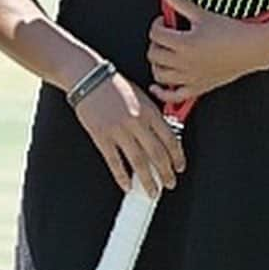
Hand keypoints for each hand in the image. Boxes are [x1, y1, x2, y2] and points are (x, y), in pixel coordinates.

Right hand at [73, 71, 185, 196]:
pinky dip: (121, 176)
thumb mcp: (141, 95)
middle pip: (157, 154)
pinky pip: (114, 161)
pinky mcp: (101, 136)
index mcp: (149, 111)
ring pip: (138, 162)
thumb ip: (152, 115)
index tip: (179, 167)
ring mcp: (119, 130)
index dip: (177, 157)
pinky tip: (127, 186)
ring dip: (148, 180)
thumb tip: (163, 136)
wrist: (89, 77)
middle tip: (169, 183)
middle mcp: (137, 122)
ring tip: (153, 191)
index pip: (170, 139)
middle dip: (165, 173)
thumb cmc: (114, 85)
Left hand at [147, 0, 268, 105]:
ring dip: (156, 64)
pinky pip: (174, 96)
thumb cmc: (232, 32)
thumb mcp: (202, 14)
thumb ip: (179, 2)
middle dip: (155, 43)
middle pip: (153, 54)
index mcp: (185, 44)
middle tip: (164, 36)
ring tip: (163, 54)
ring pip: (159, 75)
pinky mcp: (198, 87)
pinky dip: (162, 93)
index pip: (155, 34)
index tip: (164, 21)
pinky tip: (156, 86)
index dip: (157, 24)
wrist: (253, 48)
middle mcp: (185, 63)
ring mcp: (191, 77)